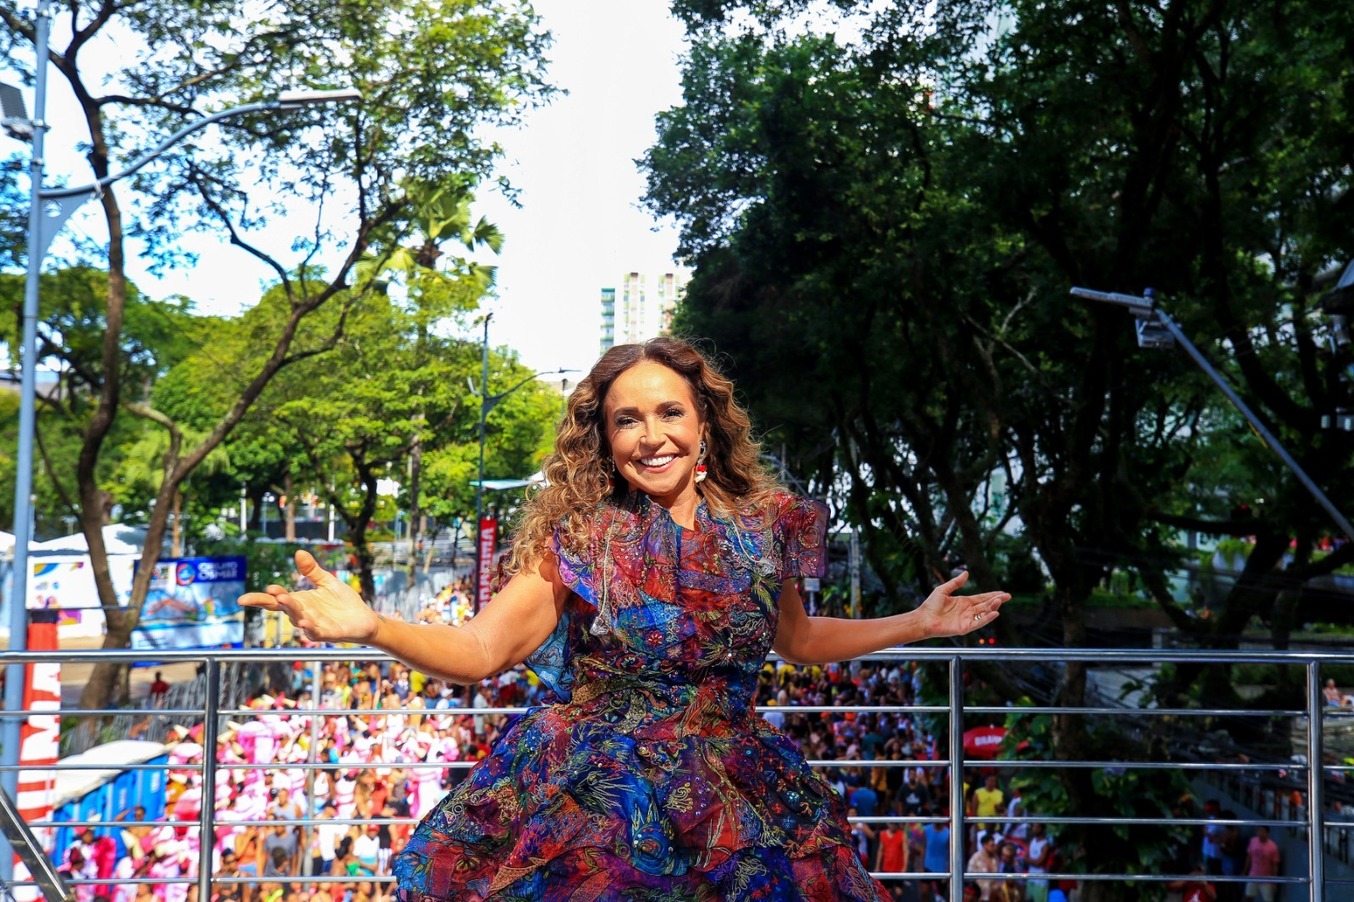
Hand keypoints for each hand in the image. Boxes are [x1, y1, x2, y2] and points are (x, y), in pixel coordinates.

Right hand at [239, 551, 379, 643]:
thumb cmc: (343, 602)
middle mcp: (303, 614)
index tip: (246, 597)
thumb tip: (298, 552)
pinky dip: (310, 629)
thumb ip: (312, 570)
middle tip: (270, 591)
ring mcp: (314, 625)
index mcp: (299, 601)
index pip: (276, 600)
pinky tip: (306, 623)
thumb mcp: (327, 581)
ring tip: (286, 600)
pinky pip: (316, 632)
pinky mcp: (328, 633)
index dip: (262, 598)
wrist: (364, 618)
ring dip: (292, 611)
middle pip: (285, 608)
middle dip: (276, 600)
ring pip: (298, 619)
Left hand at [915, 571, 1008, 637]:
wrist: (923, 618)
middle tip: (1007, 596)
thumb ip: (955, 582)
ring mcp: (967, 619)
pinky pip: (978, 623)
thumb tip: (966, 573)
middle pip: (985, 605)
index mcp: (963, 602)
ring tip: (1000, 601)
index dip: (992, 595)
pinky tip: (994, 613)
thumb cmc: (930, 605)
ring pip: (984, 613)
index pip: (981, 598)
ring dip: (993, 607)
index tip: (1002, 593)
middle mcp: (967, 611)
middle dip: (997, 600)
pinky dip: (987, 618)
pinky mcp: (965, 627)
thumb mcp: (943, 590)